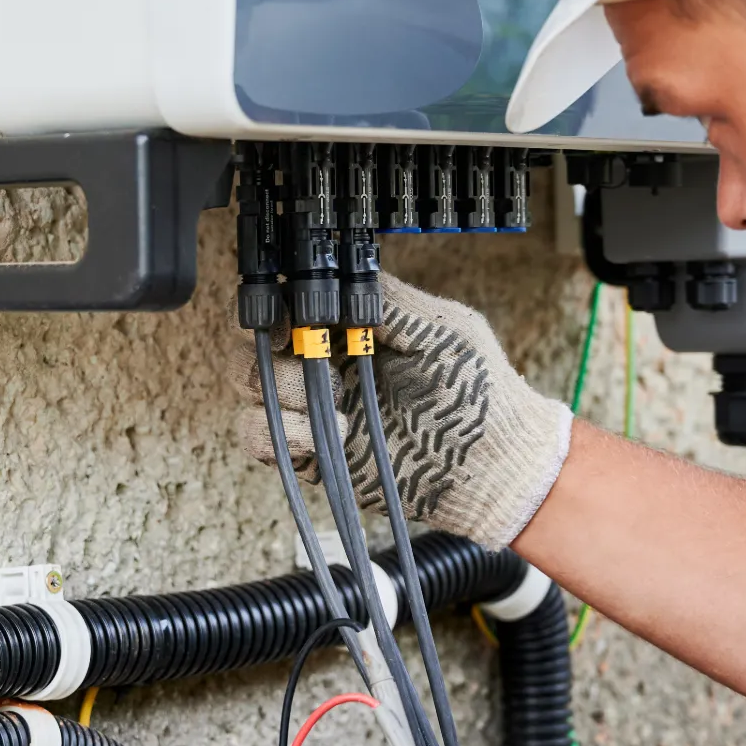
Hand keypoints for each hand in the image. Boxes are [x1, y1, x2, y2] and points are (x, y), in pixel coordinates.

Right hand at [230, 273, 573, 549]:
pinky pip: (261, 441)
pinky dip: (281, 433)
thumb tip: (344, 280)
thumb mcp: (442, 328)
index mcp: (353, 332)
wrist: (492, 466)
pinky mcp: (314, 455)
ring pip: (253, 390)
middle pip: (258, 346)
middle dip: (268, 347)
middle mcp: (327, 367)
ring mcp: (317, 412)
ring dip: (278, 388)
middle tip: (305, 355)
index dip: (278, 307)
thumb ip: (390, 301)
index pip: (290, 307)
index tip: (289, 316)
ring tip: (333, 399)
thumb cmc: (478, 394)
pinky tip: (325, 432)